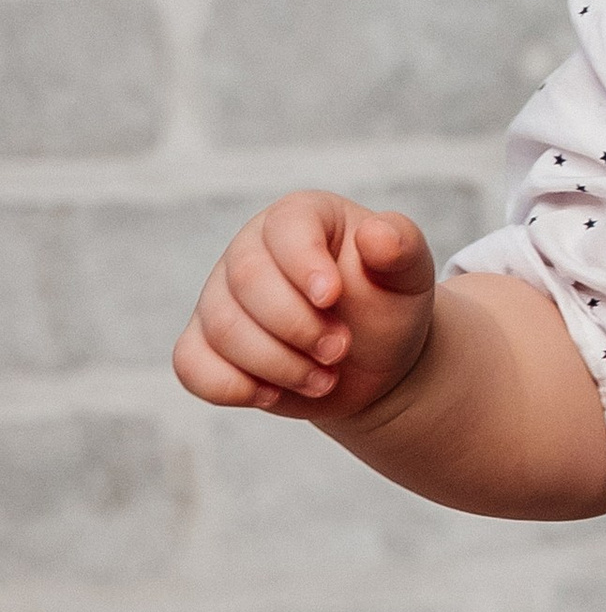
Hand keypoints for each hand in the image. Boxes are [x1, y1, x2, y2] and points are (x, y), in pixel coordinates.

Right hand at [174, 194, 438, 423]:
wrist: (371, 361)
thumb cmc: (388, 307)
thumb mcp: (409, 277)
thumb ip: (402, 250)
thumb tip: (376, 235)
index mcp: (301, 217)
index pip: (286, 227)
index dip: (305, 266)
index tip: (334, 299)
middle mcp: (251, 249)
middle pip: (246, 281)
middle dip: (298, 327)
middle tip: (339, 350)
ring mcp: (220, 296)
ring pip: (222, 329)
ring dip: (278, 365)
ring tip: (323, 378)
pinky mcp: (205, 342)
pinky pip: (191, 364)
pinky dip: (232, 387)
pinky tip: (272, 394)